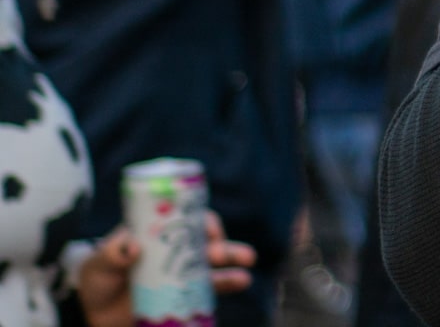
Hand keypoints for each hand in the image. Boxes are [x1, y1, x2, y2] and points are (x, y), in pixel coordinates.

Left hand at [75, 212, 257, 326]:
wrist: (98, 316)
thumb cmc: (98, 282)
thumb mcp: (98, 266)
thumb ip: (111, 254)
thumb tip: (132, 247)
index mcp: (157, 231)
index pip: (183, 216)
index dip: (198, 219)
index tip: (205, 230)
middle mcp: (174, 247)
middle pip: (203, 238)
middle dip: (219, 240)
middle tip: (220, 250)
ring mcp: (182, 270)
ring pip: (213, 260)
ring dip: (233, 255)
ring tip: (247, 260)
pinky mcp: (186, 292)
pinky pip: (212, 286)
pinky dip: (228, 281)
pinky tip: (242, 280)